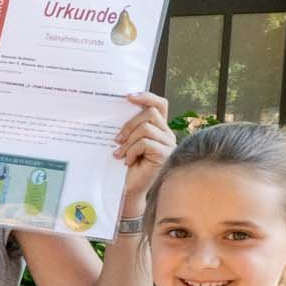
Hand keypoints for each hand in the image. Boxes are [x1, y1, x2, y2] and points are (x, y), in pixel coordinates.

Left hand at [114, 93, 176, 212]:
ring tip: (120, 154)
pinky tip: (127, 161)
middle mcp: (167, 133)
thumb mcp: (126, 142)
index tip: (128, 96)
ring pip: (146, 128)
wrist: (129, 189)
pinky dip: (131, 151)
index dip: (146, 97)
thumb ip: (129, 127)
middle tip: (117, 139)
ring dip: (128, 141)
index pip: (159, 104)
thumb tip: (118, 108)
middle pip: (150, 113)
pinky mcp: (165, 154)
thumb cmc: (126, 166)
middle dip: (129, 124)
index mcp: (158, 128)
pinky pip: (145, 143)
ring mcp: (168, 144)